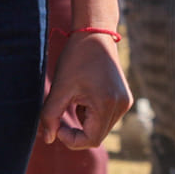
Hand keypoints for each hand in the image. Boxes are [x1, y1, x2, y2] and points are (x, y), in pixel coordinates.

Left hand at [38, 31, 131, 149]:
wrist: (95, 34)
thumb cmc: (76, 58)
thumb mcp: (60, 88)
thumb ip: (50, 116)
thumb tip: (50, 140)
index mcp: (107, 104)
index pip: (90, 140)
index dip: (71, 138)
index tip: (58, 124)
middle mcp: (121, 105)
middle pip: (96, 135)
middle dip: (77, 131)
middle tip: (61, 115)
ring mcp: (125, 101)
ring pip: (102, 128)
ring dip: (85, 122)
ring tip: (75, 99)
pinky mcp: (124, 98)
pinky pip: (107, 117)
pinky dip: (92, 114)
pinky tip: (85, 95)